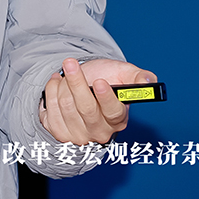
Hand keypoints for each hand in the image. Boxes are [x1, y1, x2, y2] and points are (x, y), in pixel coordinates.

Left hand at [39, 57, 156, 144]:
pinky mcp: (59, 132)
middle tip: (70, 62)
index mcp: (118, 119)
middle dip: (76, 82)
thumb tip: (148, 82)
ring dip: (63, 83)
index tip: (100, 82)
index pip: (113, 113)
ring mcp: (78, 135)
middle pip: (86, 109)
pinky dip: (51, 90)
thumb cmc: (107, 79)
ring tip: (66, 74)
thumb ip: (140, 78)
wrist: (84, 85)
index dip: (106, 98)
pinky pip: (50, 109)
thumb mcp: (125, 74)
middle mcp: (100, 132)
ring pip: (66, 106)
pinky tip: (57, 83)